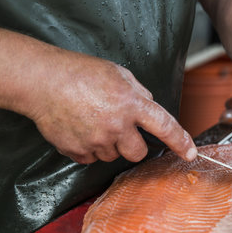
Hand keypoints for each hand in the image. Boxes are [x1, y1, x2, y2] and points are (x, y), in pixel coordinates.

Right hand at [24, 53, 196, 163]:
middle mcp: (117, 126)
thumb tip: (150, 108)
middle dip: (134, 146)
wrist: (42, 81)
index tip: (190, 153)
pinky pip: (91, 159)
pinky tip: (80, 129)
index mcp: (131, 104)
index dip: (180, 142)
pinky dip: (89, 148)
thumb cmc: (80, 73)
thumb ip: (139, 93)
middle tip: (120, 130)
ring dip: (109, 145)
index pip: (165, 127)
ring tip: (92, 122)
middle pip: (138, 153)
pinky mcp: (77, 151)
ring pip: (113, 156)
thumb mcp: (119, 74)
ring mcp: (96, 141)